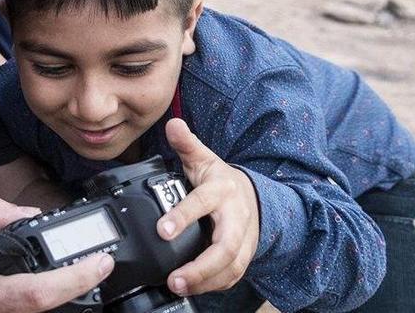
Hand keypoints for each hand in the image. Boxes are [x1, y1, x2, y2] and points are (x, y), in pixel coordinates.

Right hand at [0, 196, 114, 312]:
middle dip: (79, 285)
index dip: (74, 279)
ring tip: (75, 274)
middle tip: (96, 265)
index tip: (101, 263)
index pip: (37, 292)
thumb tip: (31, 215)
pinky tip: (54, 285)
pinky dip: (46, 299)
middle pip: (52, 309)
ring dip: (65, 293)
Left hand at [157, 118, 258, 295]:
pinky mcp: (243, 256)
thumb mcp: (204, 159)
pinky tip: (193, 289)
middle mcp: (236, 218)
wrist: (252, 196)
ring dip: (205, 281)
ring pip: (231, 267)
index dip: (182, 217)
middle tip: (174, 278)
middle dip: (200, 266)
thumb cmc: (221, 181)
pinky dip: (213, 285)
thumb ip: (186, 144)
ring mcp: (243, 240)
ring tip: (178, 286)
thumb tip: (173, 125)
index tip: (162, 230)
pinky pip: (232, 276)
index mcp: (221, 191)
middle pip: (225, 247)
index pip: (202, 203)